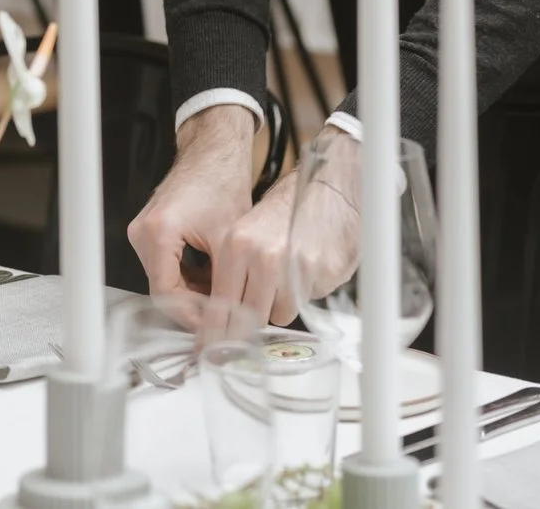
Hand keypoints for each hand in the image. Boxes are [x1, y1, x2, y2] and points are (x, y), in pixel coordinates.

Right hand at [128, 105, 257, 319]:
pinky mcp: (150, 231)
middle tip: (222, 316)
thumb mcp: (227, 241)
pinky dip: (187, 277)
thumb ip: (223, 283)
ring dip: (191, 293)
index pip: (166, 294)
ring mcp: (142, 232)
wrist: (214, 154)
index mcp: (158, 233)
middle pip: (162, 289)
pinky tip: (211, 279)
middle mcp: (142, 233)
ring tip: (222, 298)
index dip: (192, 314)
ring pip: (164, 280)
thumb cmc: (222, 185)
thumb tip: (227, 318)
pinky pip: (164, 266)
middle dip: (193, 306)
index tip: (216, 323)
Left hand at [205, 129, 362, 328]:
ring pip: (279, 314)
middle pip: (249, 317)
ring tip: (282, 279)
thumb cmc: (287, 211)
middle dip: (244, 330)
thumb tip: (219, 316)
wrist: (331, 189)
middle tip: (241, 338)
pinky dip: (303, 294)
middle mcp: (264, 256)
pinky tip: (304, 271)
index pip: (220, 304)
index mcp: (238, 244)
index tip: (209, 351)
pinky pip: (305, 302)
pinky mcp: (322, 274)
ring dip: (278, 306)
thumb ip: (233, 273)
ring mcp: (295, 266)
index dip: (215, 333)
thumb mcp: (247, 232)